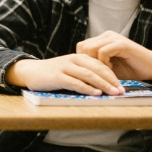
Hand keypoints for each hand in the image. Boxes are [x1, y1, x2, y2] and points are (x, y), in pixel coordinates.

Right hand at [8, 55, 123, 95]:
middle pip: (97, 69)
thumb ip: (83, 73)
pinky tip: (96, 93)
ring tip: (113, 93)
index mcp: (78, 57)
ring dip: (103, 84)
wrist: (30, 71)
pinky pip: (75, 82)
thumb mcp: (69, 69)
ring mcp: (65, 68)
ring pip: (89, 75)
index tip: (122, 86)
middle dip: (111, 80)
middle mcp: (73, 60)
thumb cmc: (51, 73)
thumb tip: (101, 84)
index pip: (100, 65)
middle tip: (122, 91)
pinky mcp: (58, 77)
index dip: (112, 75)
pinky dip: (87, 88)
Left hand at [76, 31, 151, 80]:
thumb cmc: (129, 69)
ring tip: (105, 72)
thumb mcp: (107, 67)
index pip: (81, 47)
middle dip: (88, 63)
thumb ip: (94, 65)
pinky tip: (112, 70)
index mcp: (102, 39)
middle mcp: (106, 35)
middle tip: (97, 73)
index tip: (91, 73)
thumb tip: (76, 71)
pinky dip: (104, 63)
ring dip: (96, 63)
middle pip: (83, 47)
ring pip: (91, 48)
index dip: (83, 61)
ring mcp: (114, 38)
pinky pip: (103, 52)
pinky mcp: (121, 43)